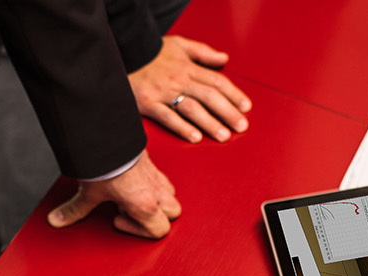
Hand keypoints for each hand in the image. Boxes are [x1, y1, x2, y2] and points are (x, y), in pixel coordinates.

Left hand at [47, 150, 180, 238]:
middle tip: (127, 209)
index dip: (139, 231)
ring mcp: (157, 176)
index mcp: (145, 205)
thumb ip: (75, 210)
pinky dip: (153, 185)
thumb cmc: (104, 165)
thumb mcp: (88, 192)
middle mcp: (157, 192)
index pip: (160, 230)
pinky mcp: (153, 163)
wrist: (108, 136)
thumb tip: (58, 220)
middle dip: (154, 217)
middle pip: (173, 214)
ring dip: (156, 201)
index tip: (118, 219)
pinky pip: (163, 179)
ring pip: (171, 196)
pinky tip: (133, 183)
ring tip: (131, 197)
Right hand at [129, 35, 250, 143]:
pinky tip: (196, 138)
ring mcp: (163, 93)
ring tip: (224, 135)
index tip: (246, 107)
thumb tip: (224, 59)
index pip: (216, 81)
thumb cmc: (151, 52)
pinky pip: (168, 117)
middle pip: (209, 96)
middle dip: (228, 112)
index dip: (234, 94)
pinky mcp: (147, 103)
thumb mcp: (179, 45)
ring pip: (192, 108)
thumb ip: (202, 52)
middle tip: (241, 126)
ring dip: (210, 123)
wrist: (120, 54)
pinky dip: (182, 128)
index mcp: (187, 67)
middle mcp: (178, 80)